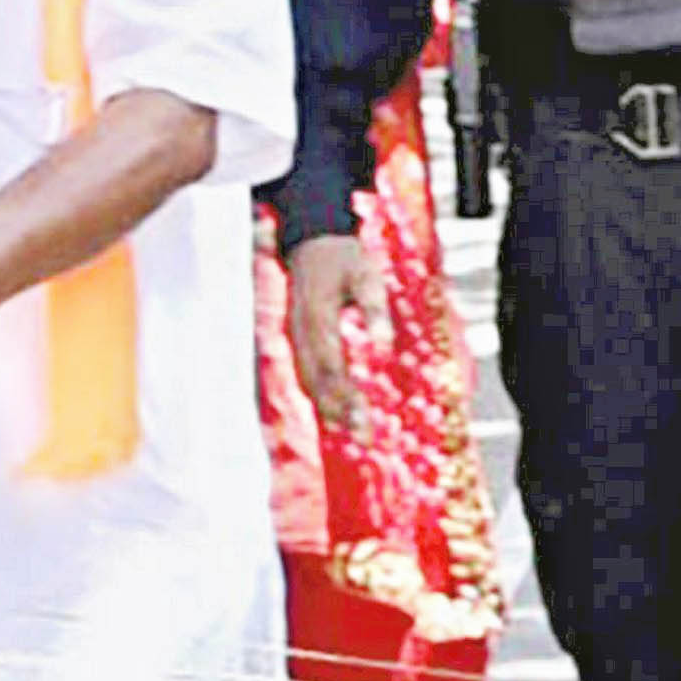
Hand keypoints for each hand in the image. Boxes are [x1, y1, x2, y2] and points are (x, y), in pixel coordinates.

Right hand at [283, 231, 377, 433]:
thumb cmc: (346, 258)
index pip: (332, 368)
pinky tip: (334, 411)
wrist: (313, 241)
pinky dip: (319, 394)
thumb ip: (375, 311)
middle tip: (364, 439)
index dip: (347, 397)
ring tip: (351, 433)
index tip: (364, 422)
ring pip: (308, 379)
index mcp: (318, 318)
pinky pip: (305, 372)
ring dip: (328, 408)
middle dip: (340, 412)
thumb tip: (384, 348)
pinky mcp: (297, 337)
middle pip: (318, 381)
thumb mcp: (368, 276)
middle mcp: (301, 331)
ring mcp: (295, 335)